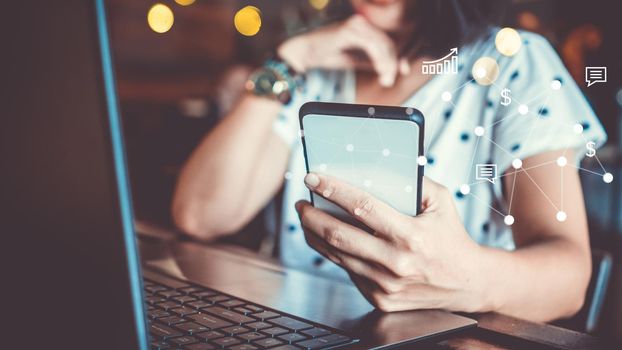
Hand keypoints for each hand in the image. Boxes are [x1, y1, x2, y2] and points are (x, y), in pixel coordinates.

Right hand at [277, 15, 405, 86]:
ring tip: (385, 78)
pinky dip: (379, 58)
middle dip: (393, 63)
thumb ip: (373, 62)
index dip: (398, 56)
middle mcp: (363, 22)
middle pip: (388, 43)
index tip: (402, 71)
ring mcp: (357, 23)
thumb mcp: (355, 60)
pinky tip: (379, 70)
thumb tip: (390, 70)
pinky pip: (372, 44)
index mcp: (365, 27)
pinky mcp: (351, 28)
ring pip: (383, 43)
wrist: (304, 52)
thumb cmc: (327, 54)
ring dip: (387, 63)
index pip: (388, 41)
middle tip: (389, 80)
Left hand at [295, 173, 491, 312]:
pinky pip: (348, 271)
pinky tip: (330, 239)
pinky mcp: (380, 298)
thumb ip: (414, 181)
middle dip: (312, 215)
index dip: (333, 190)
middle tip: (302, 202)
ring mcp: (385, 284)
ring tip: (308, 218)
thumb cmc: (451, 237)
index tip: (313, 178)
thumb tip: (380, 164)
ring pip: (336, 255)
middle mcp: (395, 262)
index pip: (362, 207)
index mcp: (410, 235)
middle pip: (338, 235)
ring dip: (315, 234)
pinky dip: (335, 253)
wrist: (467, 283)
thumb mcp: (441, 202)